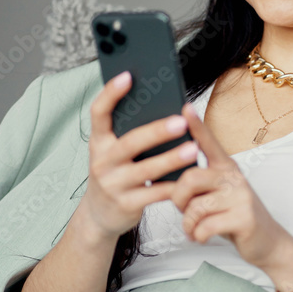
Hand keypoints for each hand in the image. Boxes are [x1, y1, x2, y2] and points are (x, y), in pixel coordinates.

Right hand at [82, 70, 197, 240]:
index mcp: (98, 142)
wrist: (99, 216)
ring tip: (194, 148)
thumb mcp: (113, 153)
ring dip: (172, 159)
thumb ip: (130, 134)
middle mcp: (101, 161)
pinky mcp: (126, 205)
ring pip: (146, 170)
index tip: (128, 75)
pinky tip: (191, 177)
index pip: (99, 113)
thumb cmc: (116, 174)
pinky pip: (155, 194)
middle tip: (181, 121)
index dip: (110, 93)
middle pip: (130, 143)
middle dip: (156, 131)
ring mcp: (112, 185)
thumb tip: (166, 108)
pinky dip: (174, 186)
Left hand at [168, 100, 292, 270]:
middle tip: (183, 212)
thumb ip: (200, 183)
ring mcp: (241, 196)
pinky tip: (201, 236)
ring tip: (192, 229)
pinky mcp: (244, 218)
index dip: (196, 125)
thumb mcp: (219, 194)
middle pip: (190, 178)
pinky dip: (197, 235)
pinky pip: (206, 226)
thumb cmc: (234, 216)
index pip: (209, 141)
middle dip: (178, 200)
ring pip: (196, 207)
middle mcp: (234, 177)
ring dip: (188, 224)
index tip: (184, 107)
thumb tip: (168, 176)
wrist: (268, 242)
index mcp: (226, 167)